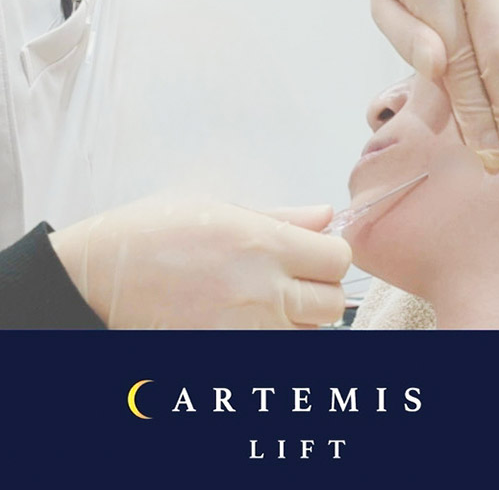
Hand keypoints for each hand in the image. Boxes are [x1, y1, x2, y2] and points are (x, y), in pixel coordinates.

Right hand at [49, 194, 350, 328]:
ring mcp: (246, 330)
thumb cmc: (154, 232)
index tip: (315, 252)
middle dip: (320, 289)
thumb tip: (325, 216)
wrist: (100, 277)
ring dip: (298, 318)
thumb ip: (281, 216)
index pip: (339, 259)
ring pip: (309, 333)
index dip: (331, 254)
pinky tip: (245, 317)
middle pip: (333, 303)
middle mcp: (262, 291)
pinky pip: (276, 349)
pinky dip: (273, 336)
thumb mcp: (218, 207)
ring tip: (263, 298)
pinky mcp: (228, 352)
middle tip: (293, 278)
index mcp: (263, 244)